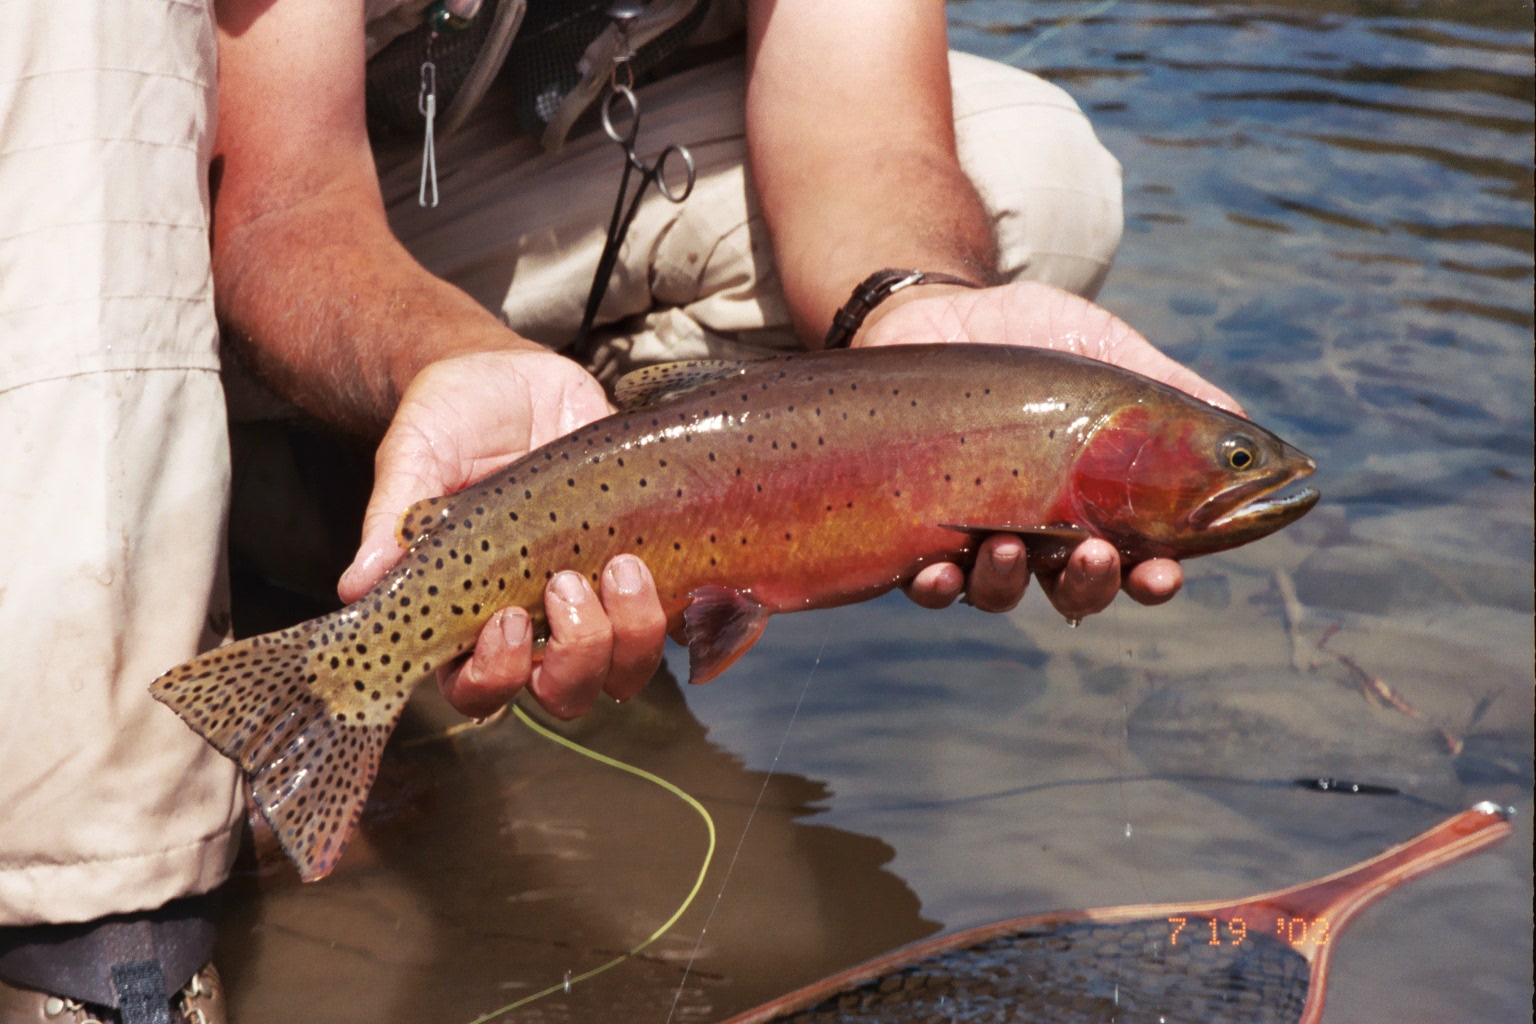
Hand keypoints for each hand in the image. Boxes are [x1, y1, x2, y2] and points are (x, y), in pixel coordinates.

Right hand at [337, 350, 668, 719]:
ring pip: (625, 667)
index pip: (480, 688)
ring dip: (631, 631)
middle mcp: (537, 623)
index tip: (508, 620)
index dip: (497, 676)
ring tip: (624, 565)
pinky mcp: (649, 566)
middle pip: (564, 692)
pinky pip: (682, 618)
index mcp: (470, 615)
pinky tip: (668, 564)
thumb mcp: (414, 456)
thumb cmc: (450, 422)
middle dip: (576, 655)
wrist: (512, 376)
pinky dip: (686, 607)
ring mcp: (596, 599)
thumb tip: (356, 586)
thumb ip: (391, 519)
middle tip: (568, 583)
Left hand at [860, 280, 1243, 620]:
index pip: (1136, 560)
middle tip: (1096, 556)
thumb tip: (1242, 421)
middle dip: (1090, 586)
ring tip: (1010, 547)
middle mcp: (1040, 533)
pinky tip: (942, 569)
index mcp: (1095, 502)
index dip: (1154, 579)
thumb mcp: (1104, 348)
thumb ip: (1166, 388)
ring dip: (1011, 584)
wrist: (934, 311)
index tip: (1164, 574)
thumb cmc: (1027, 336)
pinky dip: (939, 586)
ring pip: (1001, 593)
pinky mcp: (916, 529)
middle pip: (1075, 591)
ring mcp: (976, 535)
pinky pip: (928, 583)